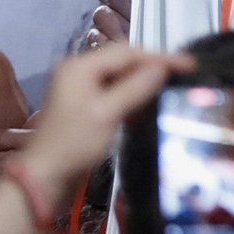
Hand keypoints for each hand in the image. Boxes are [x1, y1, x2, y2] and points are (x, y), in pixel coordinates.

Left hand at [16, 45, 188, 208]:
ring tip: (172, 87)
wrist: (44, 180)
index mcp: (80, 67)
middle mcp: (79, 72)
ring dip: (144, 82)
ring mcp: (81, 91)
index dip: (159, 56)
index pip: (127, 52)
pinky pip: (114, 94)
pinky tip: (149, 106)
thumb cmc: (73, 145)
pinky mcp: (85, 109)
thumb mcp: (106, 115)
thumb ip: (134, 89)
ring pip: (120, 77)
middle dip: (152, 66)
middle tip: (184, 74)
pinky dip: (133, 97)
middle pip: (123, 61)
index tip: (189, 63)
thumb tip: (160, 68)